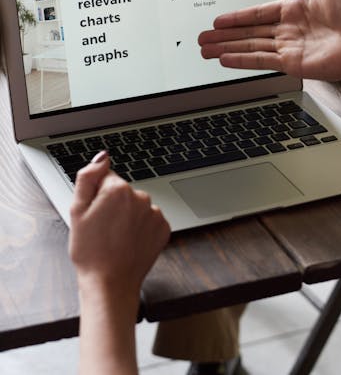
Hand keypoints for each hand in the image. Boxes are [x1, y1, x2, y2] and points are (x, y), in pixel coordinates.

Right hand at [69, 153, 170, 298]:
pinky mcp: (163, 228)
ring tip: (116, 238)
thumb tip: (102, 156)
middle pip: (124, 192)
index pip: (107, 179)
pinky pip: (150, 220)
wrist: (110, 284)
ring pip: (137, 206)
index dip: (97, 197)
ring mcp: (154, 213)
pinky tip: (130, 242)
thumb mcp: (76, 211)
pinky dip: (141, 228)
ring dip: (129, 216)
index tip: (95, 214)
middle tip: (103, 229)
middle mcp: (140, 196)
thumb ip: (88, 177)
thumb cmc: (89, 251)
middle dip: (114, 205)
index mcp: (118, 189)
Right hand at [198, 0, 340, 80]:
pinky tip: (224, 60)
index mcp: (296, 7)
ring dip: (227, 48)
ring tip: (204, 50)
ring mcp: (292, 47)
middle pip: (249, 32)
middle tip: (202, 37)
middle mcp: (291, 28)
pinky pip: (262, 62)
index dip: (237, 16)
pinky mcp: (295, 64)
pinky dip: (242, 61)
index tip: (218, 18)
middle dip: (224, 35)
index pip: (258, 12)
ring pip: (251, 47)